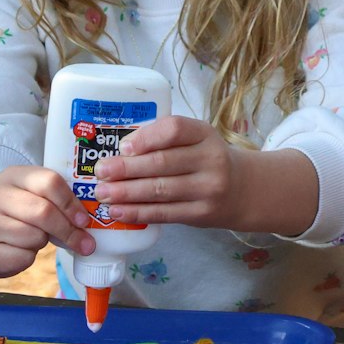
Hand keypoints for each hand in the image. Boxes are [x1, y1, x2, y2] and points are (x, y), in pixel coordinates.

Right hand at [0, 166, 93, 277]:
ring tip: (32, 237)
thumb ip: (57, 201)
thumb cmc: (16, 209)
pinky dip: (28, 257)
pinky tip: (18, 249)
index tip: (84, 220)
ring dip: (42, 242)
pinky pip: (22, 258)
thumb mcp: (32, 193)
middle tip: (84, 242)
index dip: (72, 204)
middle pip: (43, 212)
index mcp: (12, 175)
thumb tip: (86, 227)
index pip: (49, 182)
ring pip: (34, 237)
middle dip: (68, 230)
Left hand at [93, 116, 247, 228]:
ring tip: (103, 194)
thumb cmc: (206, 159)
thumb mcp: (196, 140)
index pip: (175, 129)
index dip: (146, 138)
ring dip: (127, 193)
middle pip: (162, 163)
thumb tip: (118, 151)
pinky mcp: (201, 214)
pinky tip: (118, 212)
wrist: (242, 189)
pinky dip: (138, 213)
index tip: (123, 146)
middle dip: (127, 168)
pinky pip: (164, 213)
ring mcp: (208, 188)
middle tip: (101, 172)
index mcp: (205, 133)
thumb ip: (165, 140)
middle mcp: (211, 159)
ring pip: (160, 190)